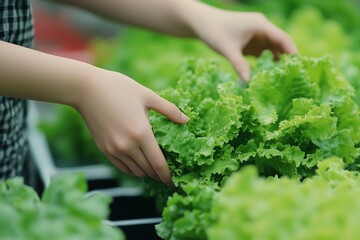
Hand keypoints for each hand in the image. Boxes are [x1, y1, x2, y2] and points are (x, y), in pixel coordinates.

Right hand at [75, 69, 188, 185]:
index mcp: (141, 133)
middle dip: (159, 176)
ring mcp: (114, 149)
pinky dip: (133, 170)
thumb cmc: (119, 88)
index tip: (174, 182)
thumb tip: (187, 120)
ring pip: (135, 171)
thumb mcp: (147, 95)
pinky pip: (122, 167)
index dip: (168, 176)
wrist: (86, 89)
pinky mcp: (104, 149)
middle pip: (148, 170)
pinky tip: (139, 165)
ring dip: (147, 173)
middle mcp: (128, 146)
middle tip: (167, 176)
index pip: (158, 164)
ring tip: (154, 170)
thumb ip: (170, 110)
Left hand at [192, 10, 297, 81]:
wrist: (201, 24)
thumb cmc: (214, 31)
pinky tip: (267, 77)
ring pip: (273, 50)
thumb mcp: (227, 49)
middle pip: (281, 45)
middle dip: (287, 60)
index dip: (292, 52)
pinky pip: (264, 54)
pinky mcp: (251, 43)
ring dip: (277, 63)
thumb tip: (249, 83)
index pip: (283, 38)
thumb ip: (239, 65)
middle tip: (293, 78)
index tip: (299, 67)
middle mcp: (262, 29)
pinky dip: (266, 64)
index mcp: (260, 25)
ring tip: (282, 81)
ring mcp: (257, 36)